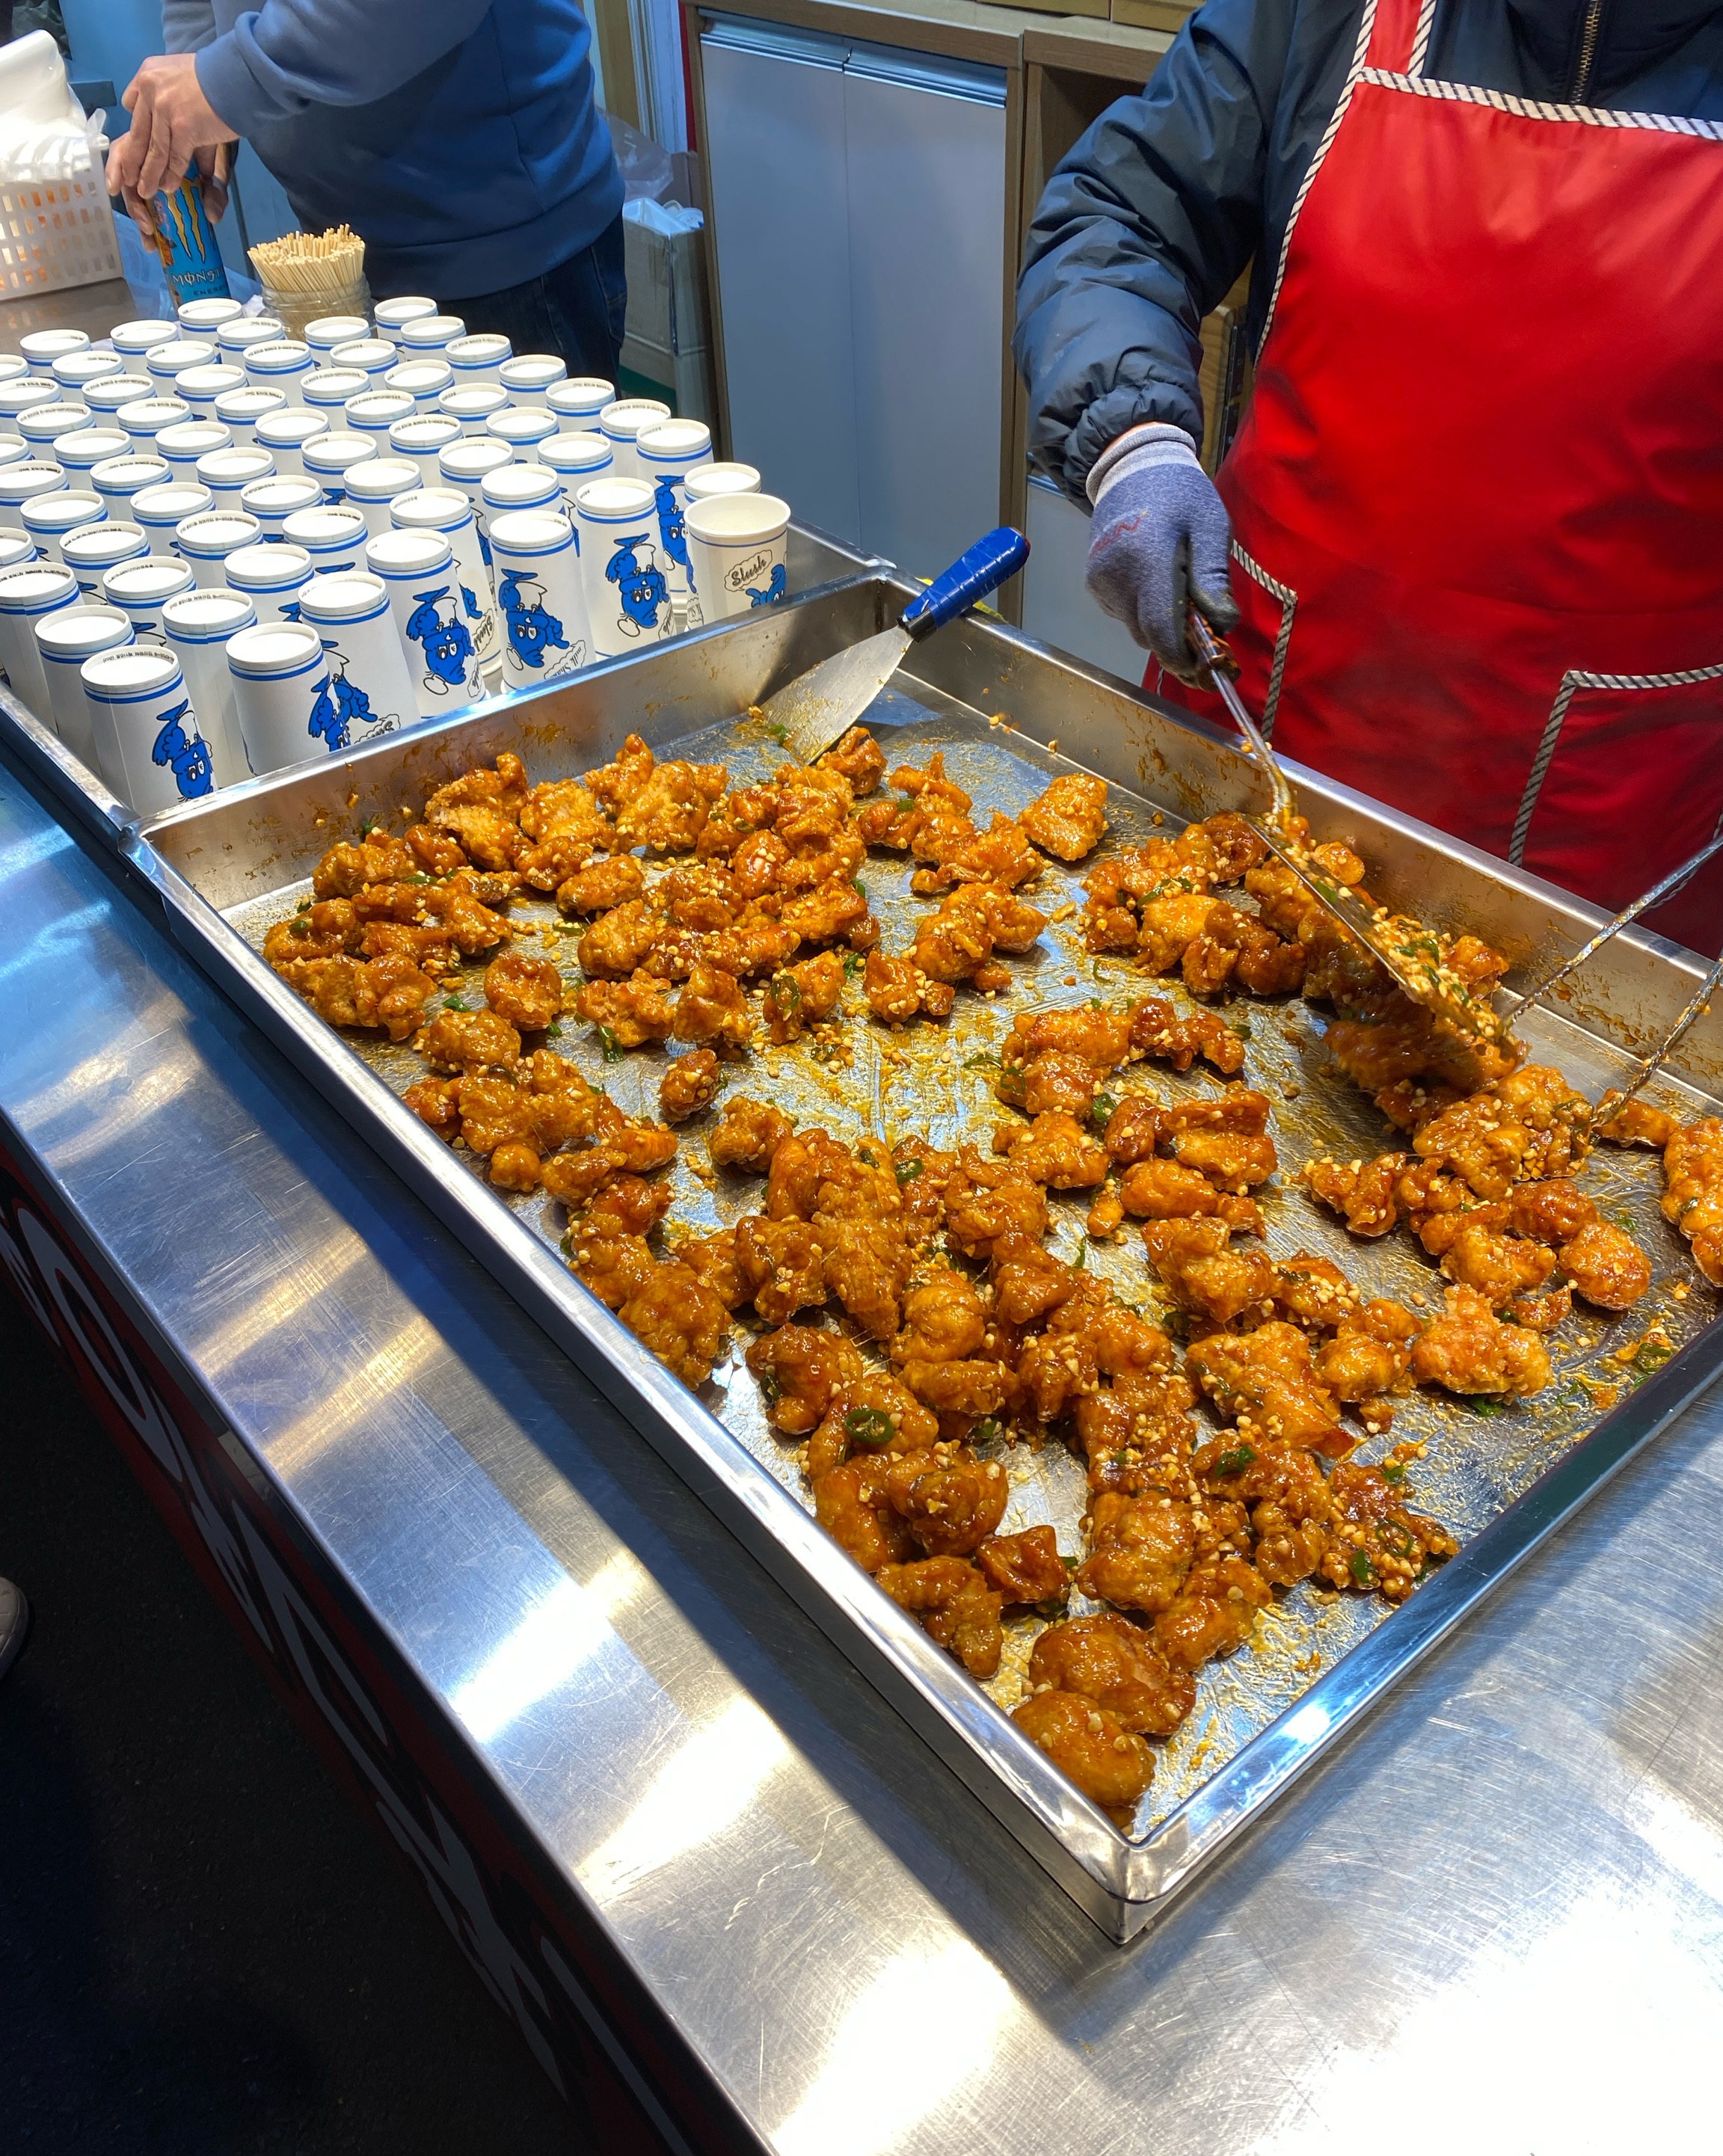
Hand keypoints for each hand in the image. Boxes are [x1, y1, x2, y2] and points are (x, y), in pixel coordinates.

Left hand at [105, 54, 234, 234]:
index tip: (135, 144)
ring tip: (146, 192)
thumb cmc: (217, 76)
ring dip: (150, 174)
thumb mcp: (181, 73)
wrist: (238, 76)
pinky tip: (169, 188)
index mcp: (148, 74)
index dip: (134, 127)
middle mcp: (151, 90)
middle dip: (133, 160)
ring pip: (155, 149)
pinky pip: (175, 158)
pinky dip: (172, 175)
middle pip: (139, 132)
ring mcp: (166, 109)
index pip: (131, 103)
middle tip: (129, 179)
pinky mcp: (184, 128)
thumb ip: (167, 93)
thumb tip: (146, 111)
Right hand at [1085, 432, 1237, 676]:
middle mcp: (1117, 575)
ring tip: (1180, 598)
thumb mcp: (1209, 524)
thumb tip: (1222, 623)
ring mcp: (1100, 581)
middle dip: (1178, 643)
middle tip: (1205, 636)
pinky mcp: (1093, 583)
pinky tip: (1156, 585)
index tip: (1204, 669)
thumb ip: (1213, 575)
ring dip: (1160, 626)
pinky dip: (1143, 611)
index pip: (1160, 627)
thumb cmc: (1180, 492)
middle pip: (1149, 634)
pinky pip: (1124, 614)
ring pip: (1136, 627)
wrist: (1132, 468)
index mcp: (1148, 558)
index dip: (1182, 655)